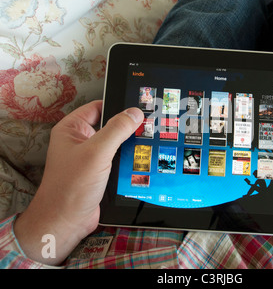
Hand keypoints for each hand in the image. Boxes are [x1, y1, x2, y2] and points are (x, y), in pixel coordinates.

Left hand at [14, 100, 143, 264]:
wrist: (65, 222)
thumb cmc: (72, 186)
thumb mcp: (97, 152)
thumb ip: (117, 130)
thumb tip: (135, 113)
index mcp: (72, 129)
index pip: (98, 107)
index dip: (117, 105)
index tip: (139, 106)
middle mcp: (80, 141)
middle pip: (109, 126)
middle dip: (127, 127)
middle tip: (150, 124)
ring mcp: (90, 158)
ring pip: (115, 144)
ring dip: (129, 145)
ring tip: (151, 140)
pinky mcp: (99, 173)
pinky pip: (117, 160)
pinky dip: (128, 160)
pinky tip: (142, 159)